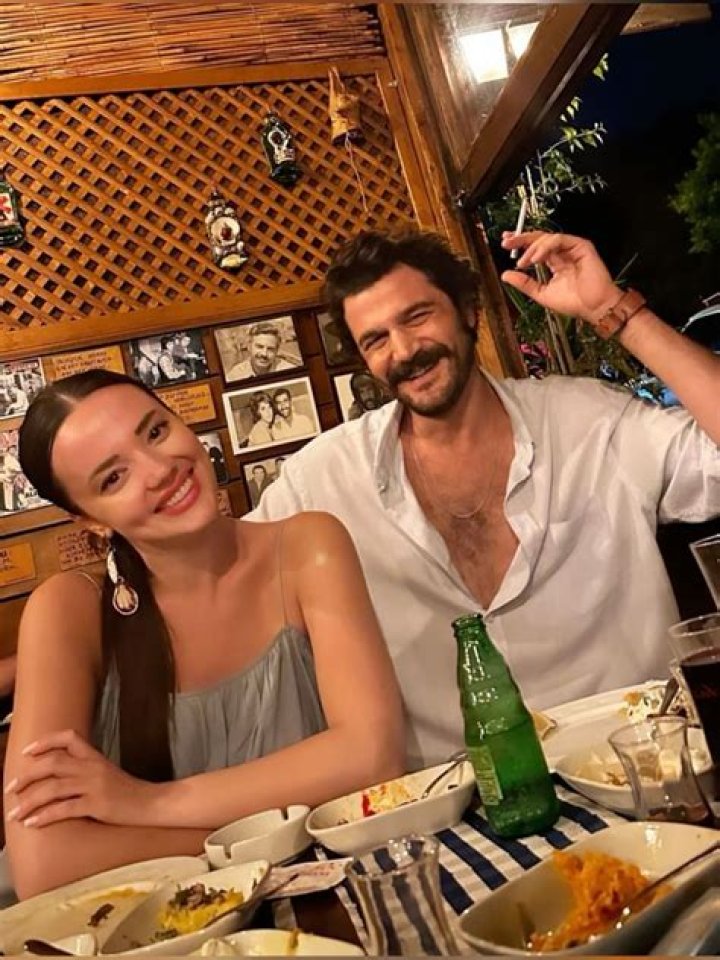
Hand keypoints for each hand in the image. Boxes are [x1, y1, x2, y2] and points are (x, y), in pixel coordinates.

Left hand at [5, 729, 161, 827]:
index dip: (45, 742)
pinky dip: (44, 816)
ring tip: (15, 813)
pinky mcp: (97, 804)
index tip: (27, 752)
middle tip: (11, 788)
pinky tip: (32, 823)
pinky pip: (64, 809)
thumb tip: (59, 775)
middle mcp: (92, 767)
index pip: (68, 738)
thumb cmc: (128, 792)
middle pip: (53, 763)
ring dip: (29, 801)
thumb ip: (86, 769)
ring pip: (53, 788)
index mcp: (95, 757)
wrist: (151, 804)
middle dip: (27, 776)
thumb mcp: (107, 773)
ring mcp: (94, 785)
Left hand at [500, 231, 621, 325]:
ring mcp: (572, 248)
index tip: (505, 243)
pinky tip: (535, 259)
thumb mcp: (541, 293)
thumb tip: (505, 275)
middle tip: (507, 242)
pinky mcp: (581, 246)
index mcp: (554, 262)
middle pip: (539, 238)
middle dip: (521, 238)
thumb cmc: (574, 303)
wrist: (593, 308)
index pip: (535, 247)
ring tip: (523, 262)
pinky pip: (559, 240)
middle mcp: (562, 253)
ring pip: (547, 238)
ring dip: (531, 248)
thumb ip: (524, 283)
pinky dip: (545, 247)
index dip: (520, 243)